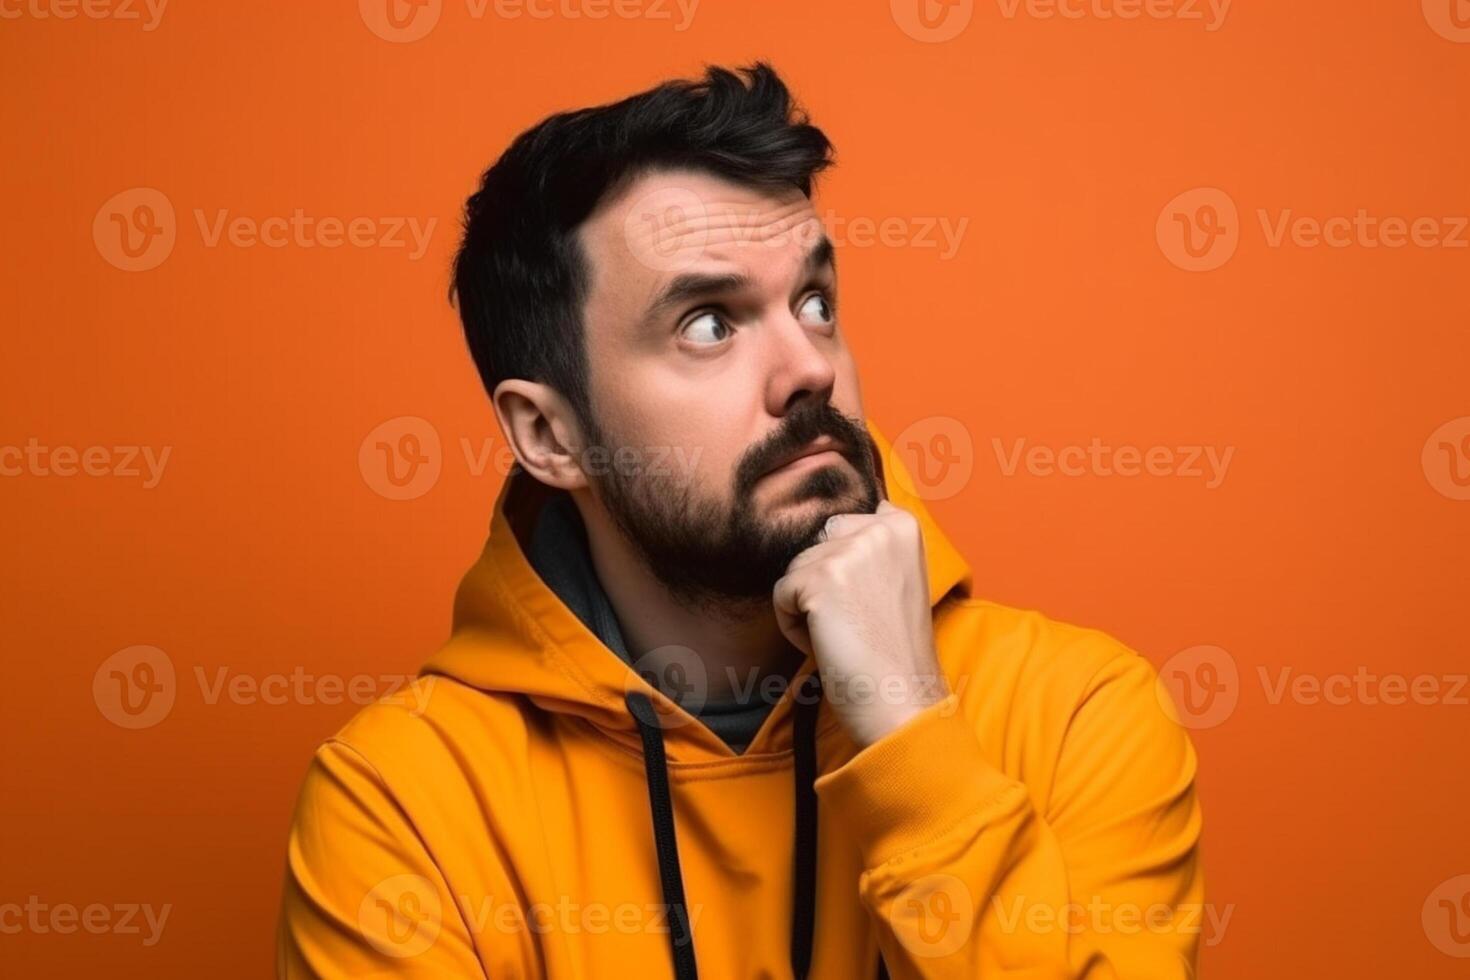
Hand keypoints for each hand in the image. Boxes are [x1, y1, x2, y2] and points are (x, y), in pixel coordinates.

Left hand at [773, 500, 947, 747]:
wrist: (901, 700)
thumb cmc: (895, 651)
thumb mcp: (899, 581)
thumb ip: (871, 548)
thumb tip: (828, 527)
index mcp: (903, 525)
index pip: (844, 524)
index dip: (845, 567)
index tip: (869, 603)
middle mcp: (880, 528)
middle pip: (817, 544)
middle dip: (823, 582)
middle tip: (856, 623)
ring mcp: (850, 550)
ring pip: (796, 569)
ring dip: (808, 607)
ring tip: (845, 636)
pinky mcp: (820, 577)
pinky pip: (781, 595)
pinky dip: (793, 626)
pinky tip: (828, 645)